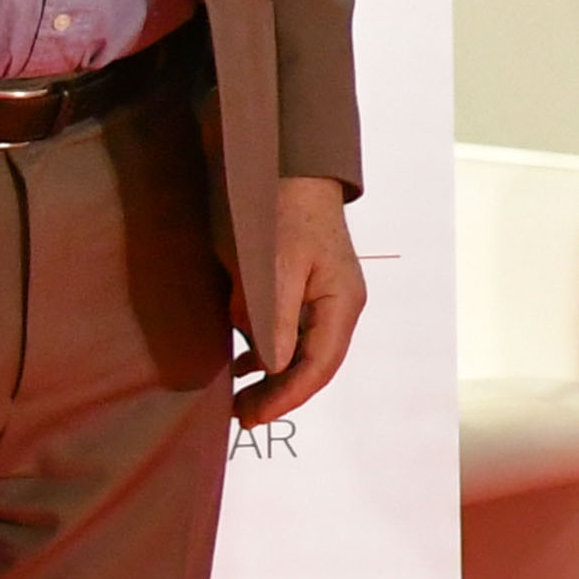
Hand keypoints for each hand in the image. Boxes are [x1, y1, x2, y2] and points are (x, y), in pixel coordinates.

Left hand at [239, 173, 365, 425]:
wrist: (282, 160)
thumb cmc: (277, 208)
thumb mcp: (271, 265)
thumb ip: (273, 318)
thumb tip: (274, 367)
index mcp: (340, 302)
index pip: (318, 366)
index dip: (286, 398)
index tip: (251, 418)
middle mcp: (337, 304)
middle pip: (313, 363)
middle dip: (279, 394)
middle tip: (240, 415)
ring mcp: (321, 294)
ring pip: (300, 349)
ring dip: (271, 376)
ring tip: (238, 397)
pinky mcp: (300, 284)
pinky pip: (287, 330)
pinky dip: (265, 350)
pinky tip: (241, 362)